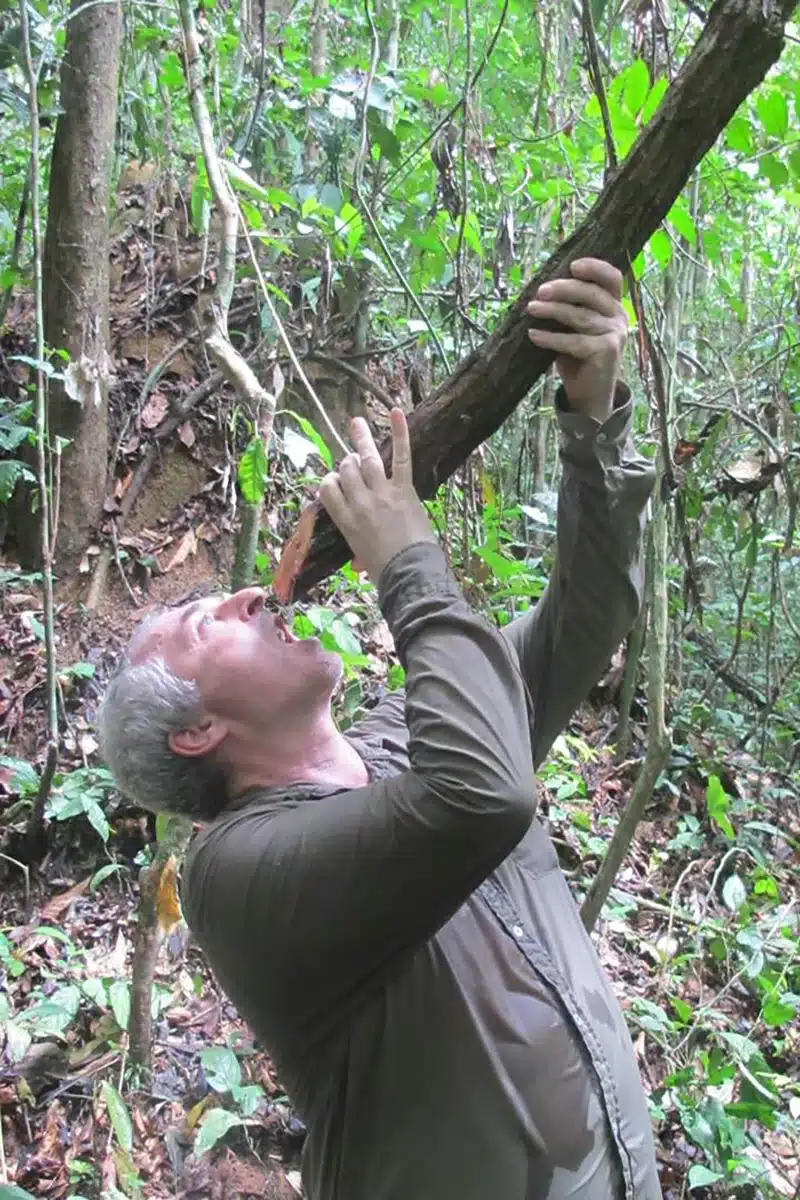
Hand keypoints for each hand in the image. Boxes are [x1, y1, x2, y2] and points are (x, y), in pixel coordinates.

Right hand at [319, 409, 435, 583]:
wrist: (410, 572)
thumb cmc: (385, 572)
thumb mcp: (362, 559)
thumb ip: (357, 551)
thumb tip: (357, 563)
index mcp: (345, 521)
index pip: (327, 489)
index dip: (330, 481)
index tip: (337, 483)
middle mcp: (359, 503)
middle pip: (346, 470)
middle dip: (347, 463)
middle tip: (352, 463)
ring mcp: (382, 494)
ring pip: (366, 460)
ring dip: (361, 439)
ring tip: (356, 422)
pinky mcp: (404, 490)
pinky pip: (401, 457)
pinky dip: (400, 433)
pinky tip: (395, 411)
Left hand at [526, 258, 626, 421]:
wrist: (588, 395)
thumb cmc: (576, 357)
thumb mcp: (573, 327)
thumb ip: (568, 307)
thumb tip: (541, 290)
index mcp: (613, 305)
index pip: (612, 278)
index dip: (595, 267)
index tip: (572, 266)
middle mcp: (618, 316)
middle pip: (592, 293)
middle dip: (563, 289)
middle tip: (539, 292)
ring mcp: (615, 334)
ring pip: (581, 316)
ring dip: (552, 311)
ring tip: (531, 309)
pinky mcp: (607, 351)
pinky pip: (574, 341)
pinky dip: (551, 338)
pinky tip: (534, 335)